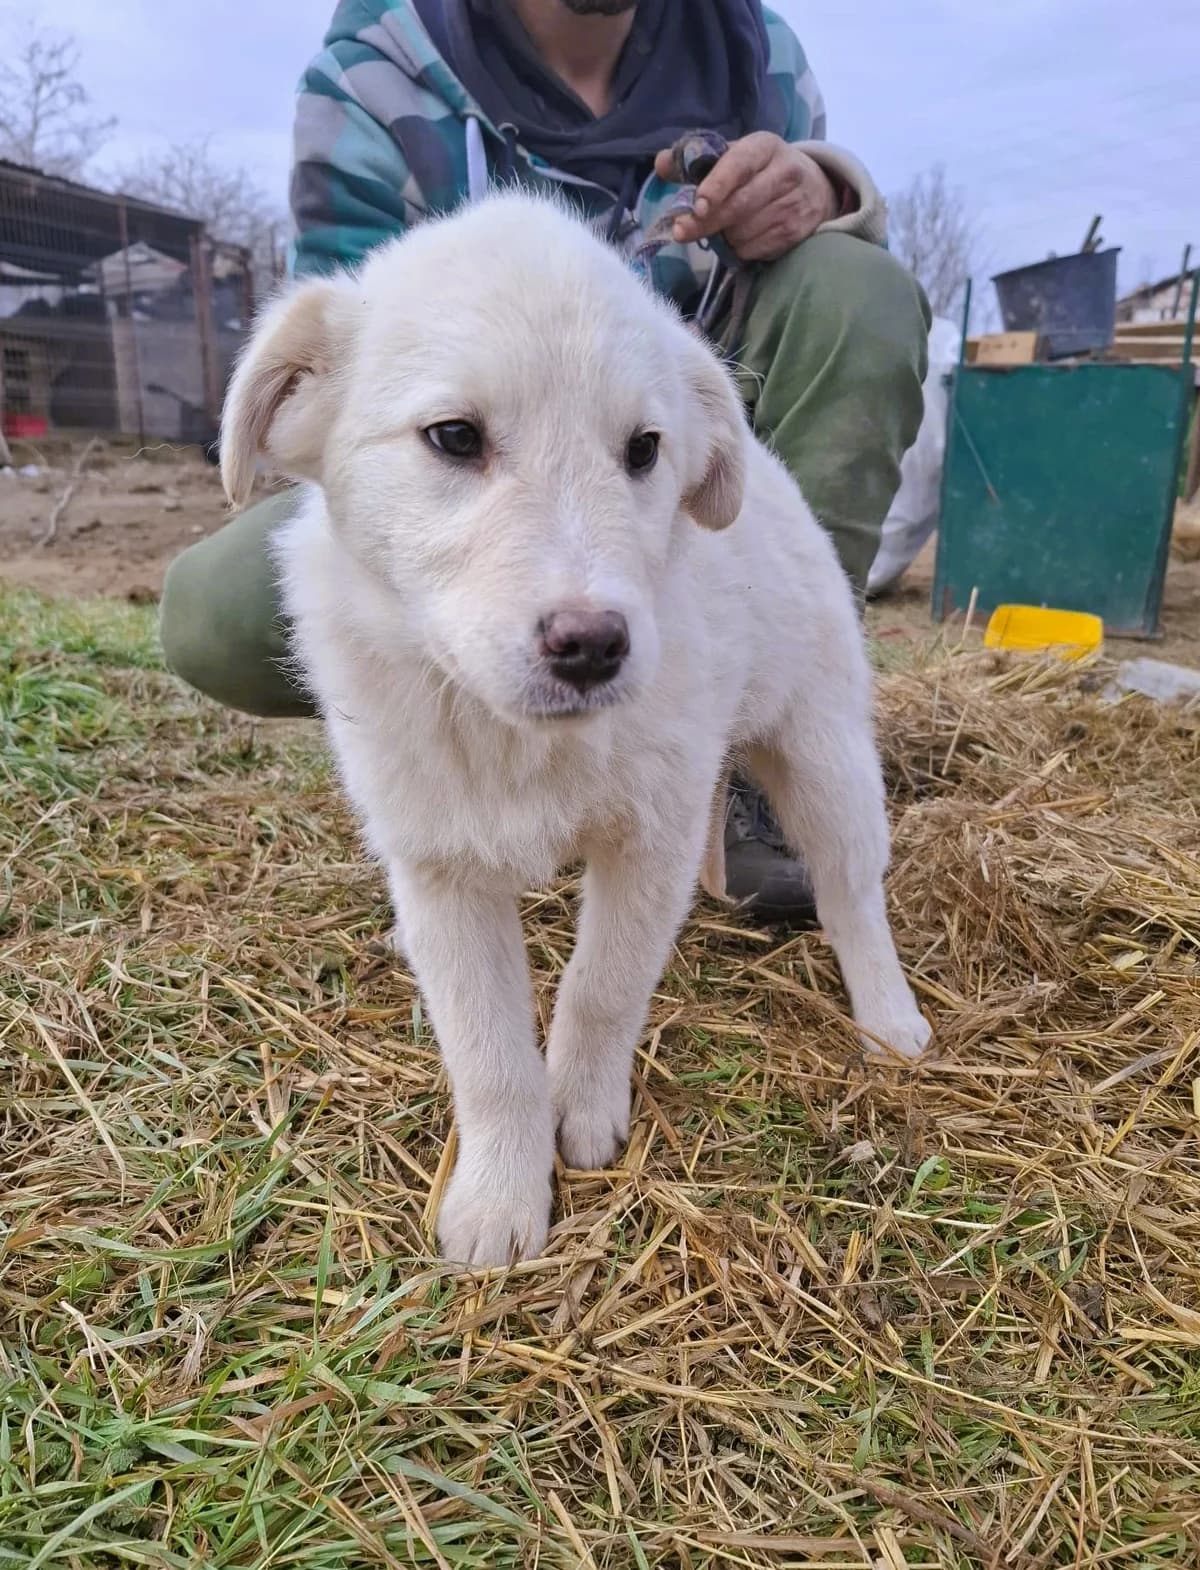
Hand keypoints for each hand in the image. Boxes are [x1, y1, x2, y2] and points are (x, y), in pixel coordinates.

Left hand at [653, 132, 839, 262]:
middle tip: (681, 232)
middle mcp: (785, 172)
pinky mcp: (796, 232)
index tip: (698, 205)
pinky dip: (742, 247)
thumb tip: (661, 164)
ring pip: (743, 232)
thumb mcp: (734, 157)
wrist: (814, 188)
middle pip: (738, 206)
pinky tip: (747, 235)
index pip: (739, 165)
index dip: (716, 186)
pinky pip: (754, 249)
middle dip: (706, 222)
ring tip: (730, 224)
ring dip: (726, 235)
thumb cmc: (760, 172)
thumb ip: (696, 161)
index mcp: (764, 146)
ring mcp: (793, 204)